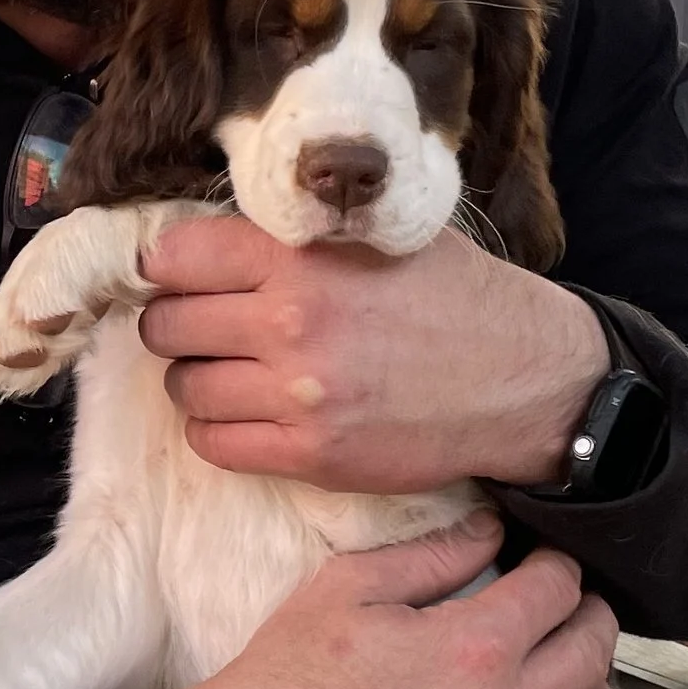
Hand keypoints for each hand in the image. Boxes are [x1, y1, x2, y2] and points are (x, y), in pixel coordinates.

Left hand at [138, 216, 611, 494]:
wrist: (522, 377)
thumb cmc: (453, 296)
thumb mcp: (379, 233)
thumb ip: (293, 234)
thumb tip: (205, 238)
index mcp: (302, 254)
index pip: (174, 256)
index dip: (166, 267)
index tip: (178, 277)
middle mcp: (290, 321)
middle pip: (167, 325)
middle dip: (177, 324)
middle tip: (203, 327)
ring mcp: (297, 394)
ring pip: (183, 387)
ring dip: (196, 379)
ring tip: (232, 371)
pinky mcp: (309, 455)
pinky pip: (213, 443)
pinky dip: (217, 428)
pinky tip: (247, 413)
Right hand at [174, 515, 619, 688]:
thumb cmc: (285, 681)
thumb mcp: (346, 587)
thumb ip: (431, 555)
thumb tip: (490, 531)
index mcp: (476, 648)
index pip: (558, 589)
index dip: (557, 564)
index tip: (542, 561)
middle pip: (590, 654)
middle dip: (588, 616)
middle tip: (568, 605)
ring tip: (567, 670)